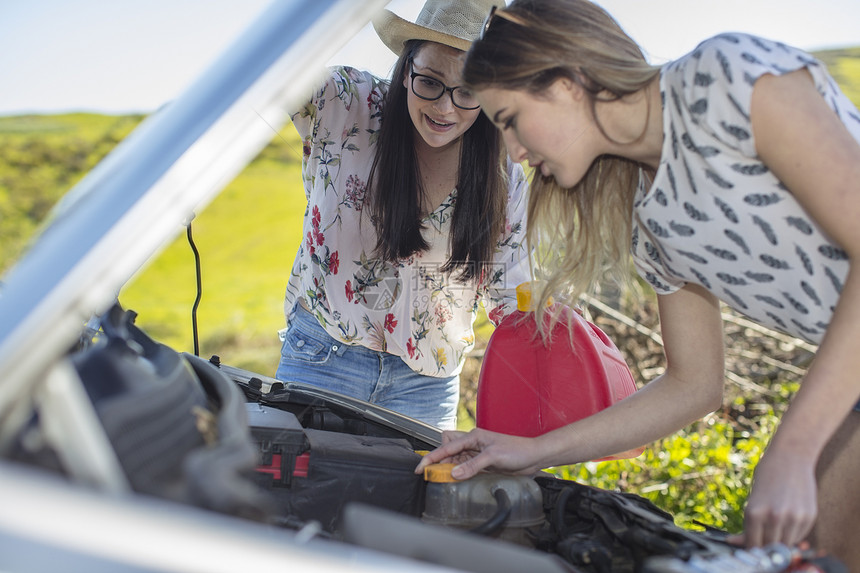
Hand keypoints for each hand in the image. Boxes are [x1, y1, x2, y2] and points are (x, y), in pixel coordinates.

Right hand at [415, 428, 544, 479]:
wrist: (533, 457)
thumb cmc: (517, 450)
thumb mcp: (493, 456)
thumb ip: (472, 465)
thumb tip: (454, 473)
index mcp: (473, 436)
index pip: (446, 446)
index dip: (432, 458)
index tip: (421, 469)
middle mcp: (473, 444)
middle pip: (447, 450)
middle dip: (439, 461)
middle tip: (434, 475)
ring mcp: (477, 454)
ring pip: (455, 460)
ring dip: (449, 469)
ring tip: (444, 480)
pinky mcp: (482, 464)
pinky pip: (465, 468)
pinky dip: (459, 474)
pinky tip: (458, 480)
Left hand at [730, 448, 816, 547]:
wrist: (791, 456)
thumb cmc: (767, 475)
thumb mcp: (753, 499)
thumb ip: (750, 524)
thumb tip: (738, 543)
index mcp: (755, 512)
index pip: (752, 545)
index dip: (750, 548)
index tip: (749, 547)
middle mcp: (774, 517)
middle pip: (769, 548)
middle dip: (764, 546)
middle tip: (762, 538)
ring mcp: (793, 518)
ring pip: (785, 545)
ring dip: (780, 542)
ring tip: (774, 529)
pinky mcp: (808, 517)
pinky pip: (799, 537)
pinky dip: (792, 535)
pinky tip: (787, 521)